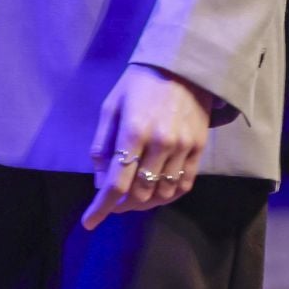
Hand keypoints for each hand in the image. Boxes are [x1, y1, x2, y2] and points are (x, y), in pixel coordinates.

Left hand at [81, 64, 212, 228]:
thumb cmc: (139, 83)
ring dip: (144, 203)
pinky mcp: (199, 149)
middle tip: (110, 205)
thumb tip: (99, 179)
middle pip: (140, 193)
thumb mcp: (111, 106)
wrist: (183, 66)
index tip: (89, 222)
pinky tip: (156, 194)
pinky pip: (184, 184)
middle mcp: (160, 143)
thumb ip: (103, 143)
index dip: (101, 207)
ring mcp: (183, 148)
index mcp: (133, 131)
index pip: (117, 183)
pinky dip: (168, 195)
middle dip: (121, 206)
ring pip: (163, 193)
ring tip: (131, 199)